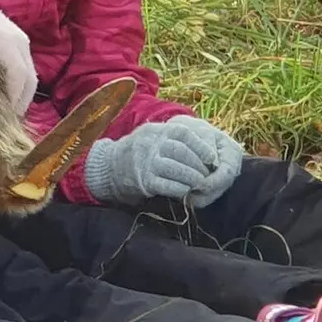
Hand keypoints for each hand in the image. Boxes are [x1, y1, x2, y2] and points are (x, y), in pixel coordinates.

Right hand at [83, 115, 243, 205]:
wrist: (109, 167)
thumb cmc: (138, 152)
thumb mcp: (153, 136)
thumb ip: (173, 139)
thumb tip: (206, 150)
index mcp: (155, 130)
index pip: (183, 133)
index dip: (201, 146)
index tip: (212, 158)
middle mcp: (150, 143)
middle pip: (182, 152)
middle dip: (199, 165)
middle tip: (208, 175)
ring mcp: (145, 162)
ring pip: (176, 169)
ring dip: (192, 178)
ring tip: (199, 183)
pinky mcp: (142, 180)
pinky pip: (166, 185)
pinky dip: (180, 189)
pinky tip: (185, 191)